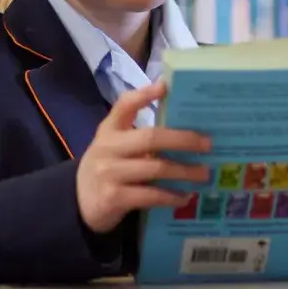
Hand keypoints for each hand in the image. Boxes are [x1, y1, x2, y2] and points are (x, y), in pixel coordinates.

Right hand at [74, 80, 210, 235]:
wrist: (79, 202)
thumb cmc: (107, 168)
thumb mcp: (115, 146)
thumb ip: (139, 136)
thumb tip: (186, 131)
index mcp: (109, 130)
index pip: (124, 105)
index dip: (144, 94)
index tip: (166, 86)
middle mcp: (107, 148)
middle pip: (150, 138)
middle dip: (183, 140)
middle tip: (208, 144)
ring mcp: (109, 173)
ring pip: (156, 168)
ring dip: (185, 171)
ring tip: (204, 173)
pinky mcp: (113, 198)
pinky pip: (151, 196)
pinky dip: (172, 196)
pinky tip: (185, 197)